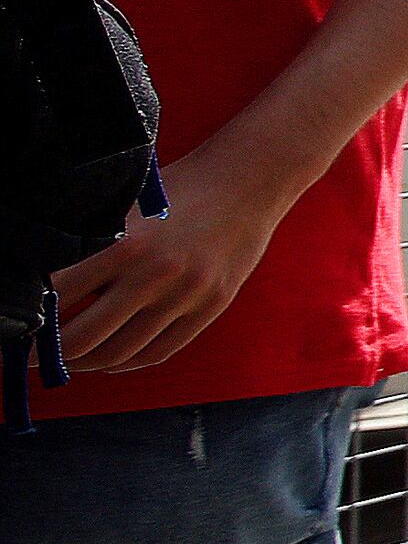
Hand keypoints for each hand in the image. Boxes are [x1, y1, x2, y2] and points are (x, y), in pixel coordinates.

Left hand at [51, 139, 287, 371]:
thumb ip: (86, 247)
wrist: (248, 180)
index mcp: (124, 245)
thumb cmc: (177, 189)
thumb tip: (42, 290)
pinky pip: (157, 352)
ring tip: (68, 360)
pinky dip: (125, 363)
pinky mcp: (211, 308)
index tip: (16, 332)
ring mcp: (186, 296)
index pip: (57, 300)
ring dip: (84, 364)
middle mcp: (155, 275)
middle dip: (48, 355)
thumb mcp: (123, 209)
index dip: (28, 322)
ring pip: (118, 354)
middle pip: (81, 340)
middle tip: (32, 357)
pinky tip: (109, 357)